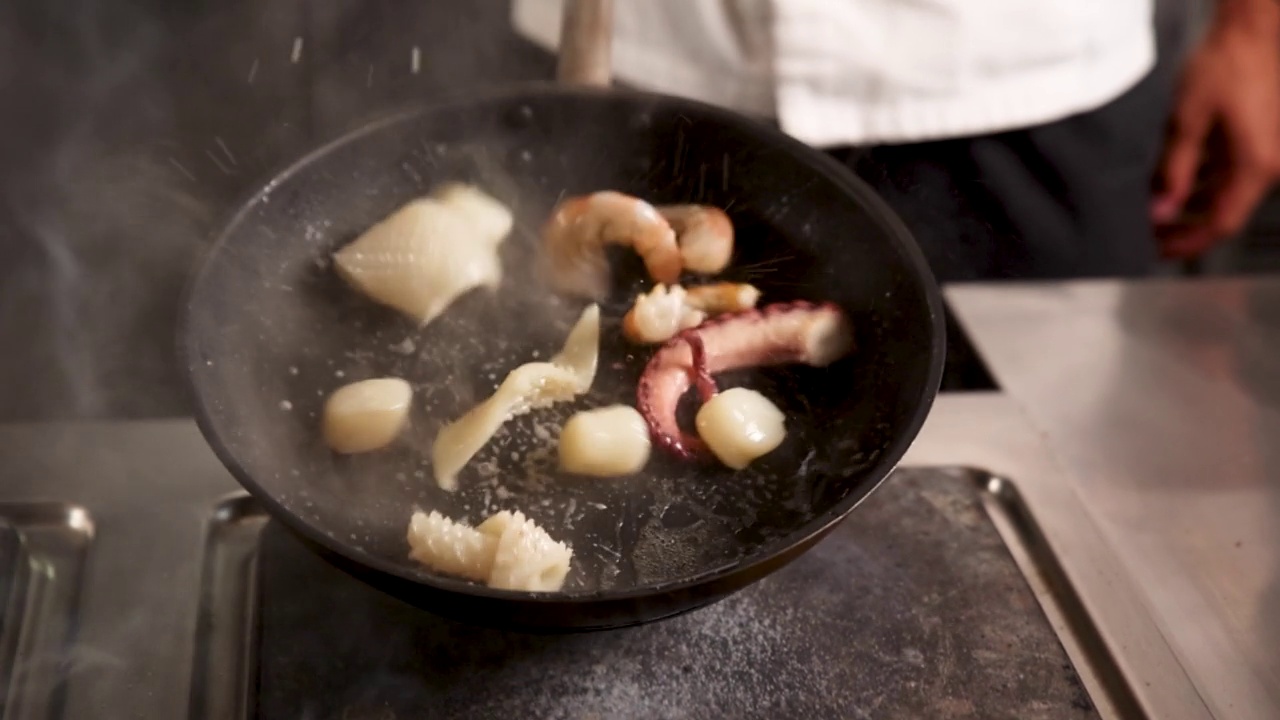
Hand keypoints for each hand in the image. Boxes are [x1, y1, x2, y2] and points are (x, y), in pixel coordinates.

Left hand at [1152, 2, 1279, 258]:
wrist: (1250, 29)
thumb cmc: (1226, 64)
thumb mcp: (1188, 121)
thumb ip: (1174, 169)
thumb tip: (1161, 210)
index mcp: (1256, 165)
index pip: (1221, 224)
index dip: (1187, 242)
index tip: (1157, 251)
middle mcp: (1266, 163)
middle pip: (1222, 212)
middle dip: (1183, 225)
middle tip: (1146, 233)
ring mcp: (1263, 151)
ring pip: (1222, 192)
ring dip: (1187, 203)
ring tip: (1150, 208)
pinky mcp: (1255, 138)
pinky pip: (1226, 171)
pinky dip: (1199, 180)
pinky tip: (1168, 181)